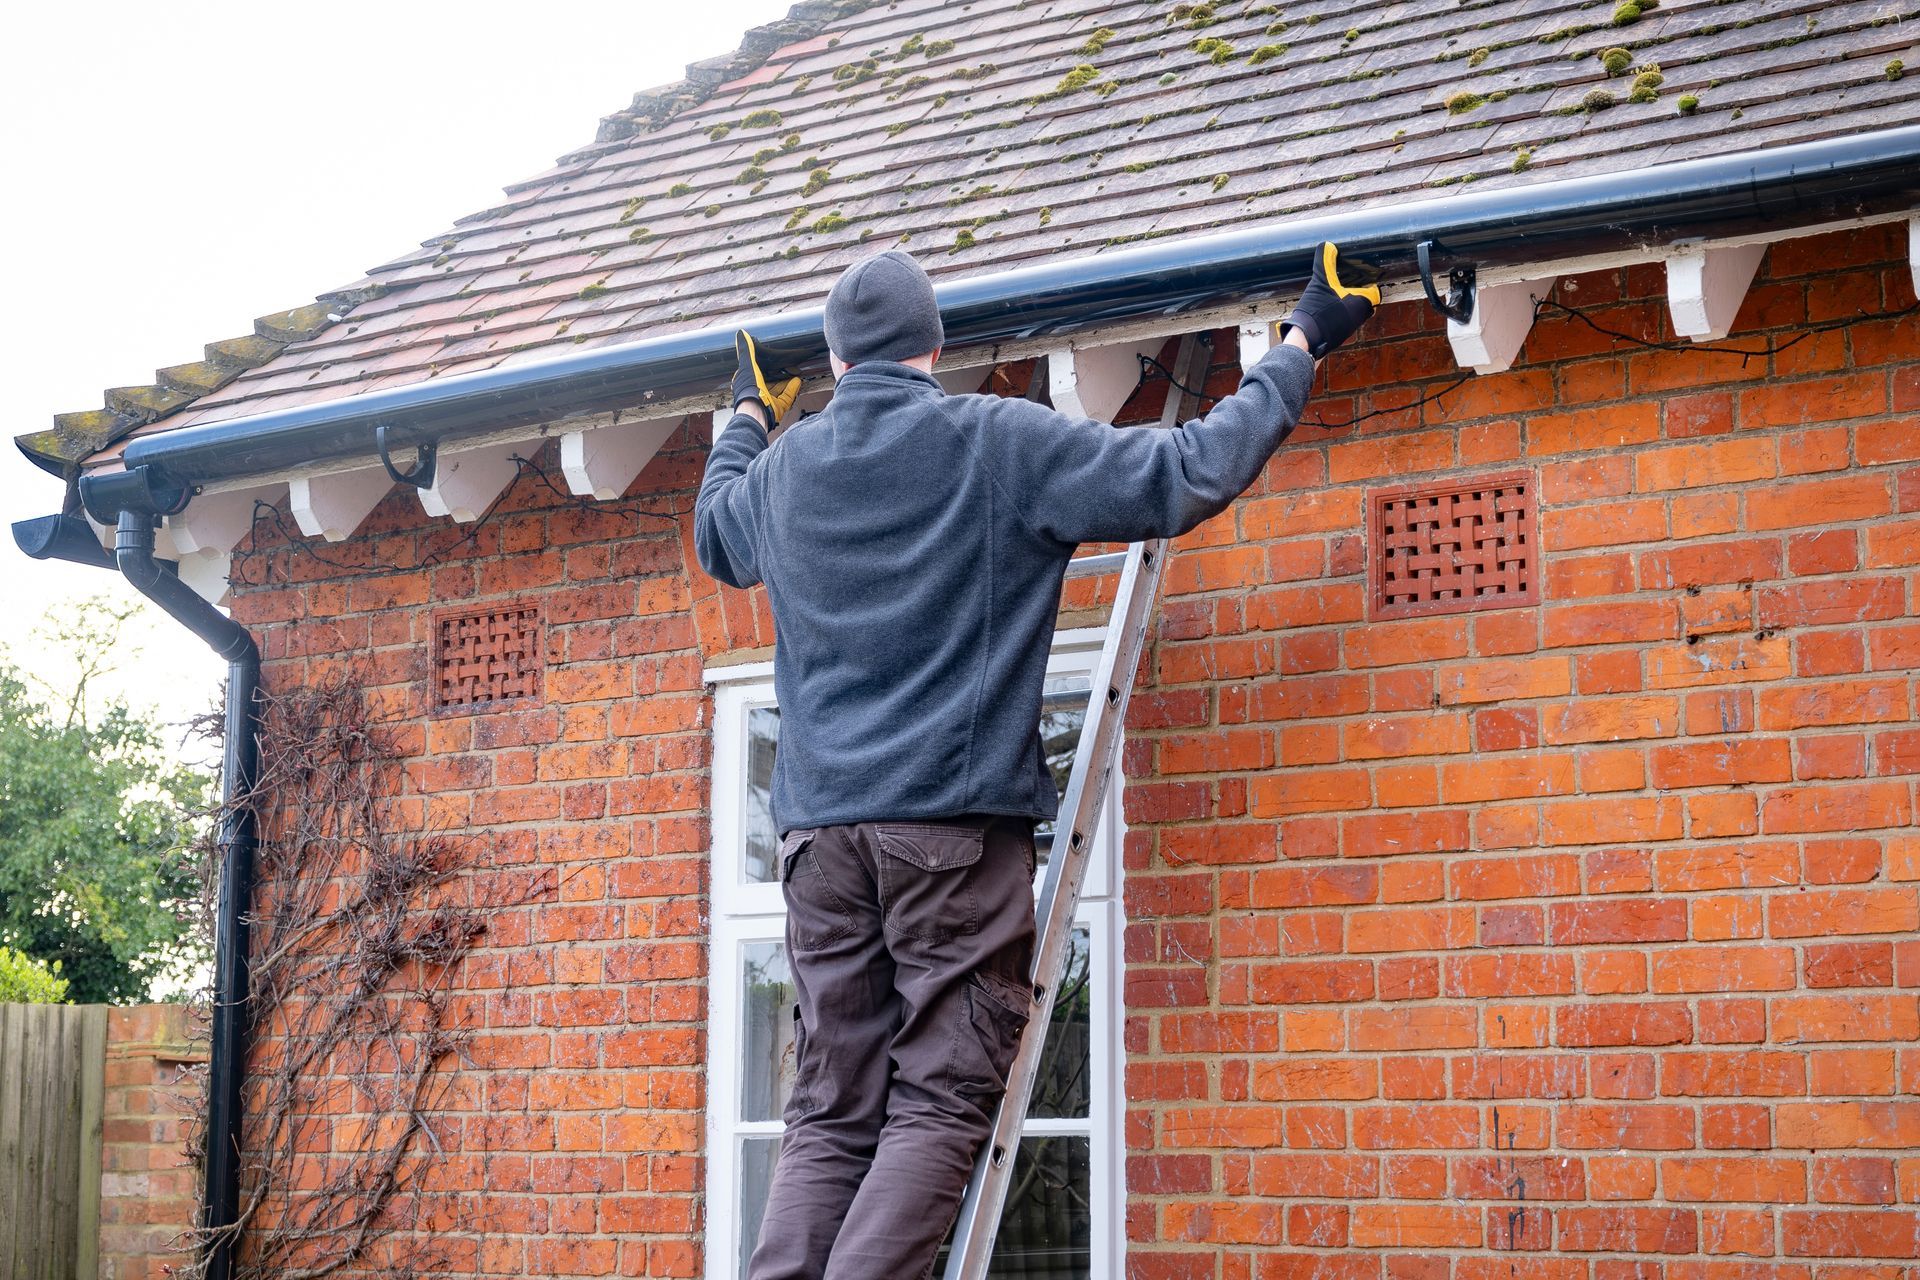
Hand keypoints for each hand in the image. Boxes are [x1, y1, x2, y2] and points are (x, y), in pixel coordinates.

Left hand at [733, 330, 801, 425]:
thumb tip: (741, 333)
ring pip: (778, 388)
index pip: (755, 371)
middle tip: (787, 364)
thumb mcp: (747, 365)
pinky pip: (786, 396)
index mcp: (747, 382)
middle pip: (769, 380)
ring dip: (786, 380)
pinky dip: (792, 388)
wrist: (756, 410)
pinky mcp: (777, 407)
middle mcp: (757, 392)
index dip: (763, 365)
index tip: (772, 358)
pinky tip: (797, 381)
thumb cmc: (749, 388)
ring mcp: (767, 400)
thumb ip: (746, 350)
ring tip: (795, 371)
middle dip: (777, 373)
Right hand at [1281, 242, 1379, 358]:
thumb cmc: (1317, 310)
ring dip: (1348, 303)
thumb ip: (1325, 262)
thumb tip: (1327, 245)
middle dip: (1358, 292)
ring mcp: (1350, 328)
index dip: (1368, 282)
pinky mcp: (1340, 335)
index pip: (1374, 291)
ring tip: (1336, 294)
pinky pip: (1345, 321)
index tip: (1360, 275)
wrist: (1306, 339)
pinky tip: (1327, 308)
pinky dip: (1340, 313)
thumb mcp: (1320, 282)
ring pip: (1356, 312)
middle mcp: (1360, 317)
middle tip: (1346, 283)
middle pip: (1366, 301)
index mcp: (1362, 303)